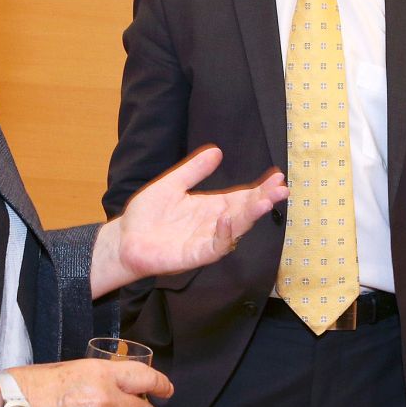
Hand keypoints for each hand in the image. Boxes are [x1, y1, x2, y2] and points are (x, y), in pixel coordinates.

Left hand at [90, 145, 287, 297]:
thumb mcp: (172, 184)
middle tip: (282, 188)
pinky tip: (228, 218)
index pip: (242, 196)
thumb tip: (217, 151)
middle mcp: (213, 224)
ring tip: (264, 201)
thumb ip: (194, 169)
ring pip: (235, 230)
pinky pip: (214, 247)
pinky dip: (223, 235)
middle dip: (263, 201)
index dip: (260, 188)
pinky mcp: (193, 256)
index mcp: (211, 207)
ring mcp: (205, 240)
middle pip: (244, 212)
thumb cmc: (147, 215)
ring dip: (250, 216)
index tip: (277, 175)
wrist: (123, 239)